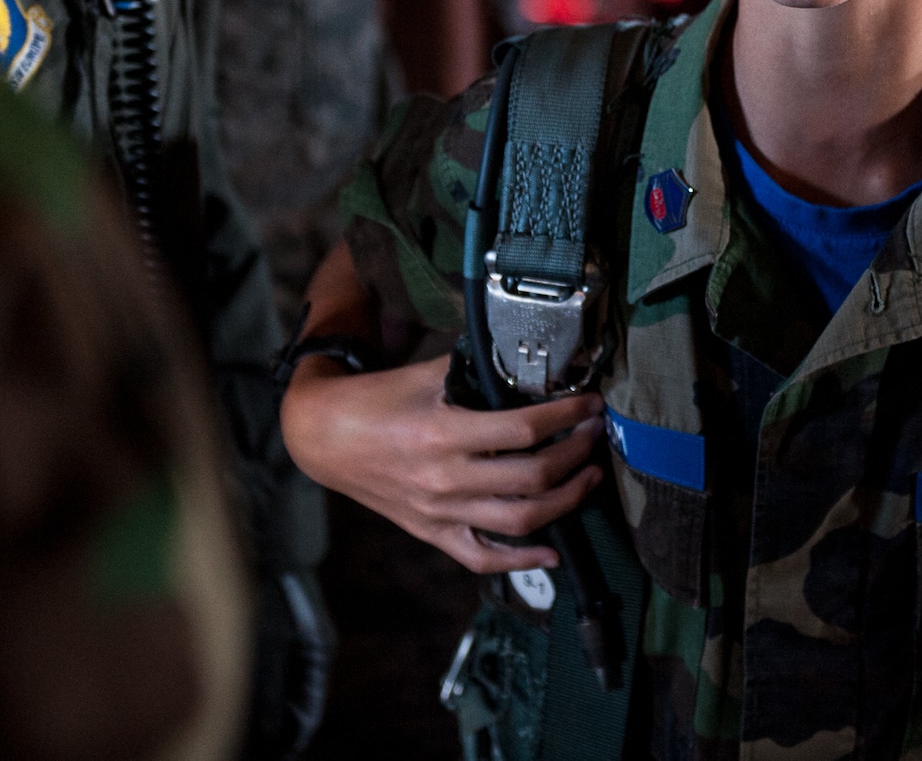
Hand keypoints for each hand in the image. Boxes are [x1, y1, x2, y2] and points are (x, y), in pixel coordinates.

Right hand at [279, 353, 603, 573]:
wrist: (325, 438)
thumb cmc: (376, 399)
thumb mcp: (425, 374)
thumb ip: (475, 370)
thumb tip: (529, 363)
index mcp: (442, 433)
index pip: (523, 429)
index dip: (566, 416)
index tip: (590, 403)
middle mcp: (444, 479)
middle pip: (532, 478)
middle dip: (576, 455)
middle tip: (595, 434)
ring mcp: (439, 512)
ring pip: (520, 520)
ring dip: (566, 500)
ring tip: (588, 476)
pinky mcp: (432, 533)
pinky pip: (484, 556)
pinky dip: (523, 559)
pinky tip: (554, 550)